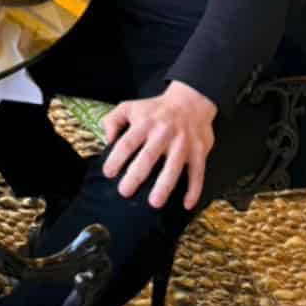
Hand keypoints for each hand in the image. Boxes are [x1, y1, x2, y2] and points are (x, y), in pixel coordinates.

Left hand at [100, 81, 215, 209]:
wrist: (190, 101)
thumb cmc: (155, 109)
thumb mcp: (129, 107)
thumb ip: (113, 120)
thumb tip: (107, 139)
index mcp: (144, 124)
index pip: (127, 142)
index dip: (117, 158)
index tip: (108, 173)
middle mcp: (163, 133)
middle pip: (148, 156)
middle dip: (136, 175)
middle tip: (125, 191)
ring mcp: (183, 143)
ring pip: (173, 166)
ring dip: (164, 185)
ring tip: (155, 203)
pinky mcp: (199, 151)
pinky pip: (197, 173)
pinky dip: (194, 189)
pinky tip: (187, 204)